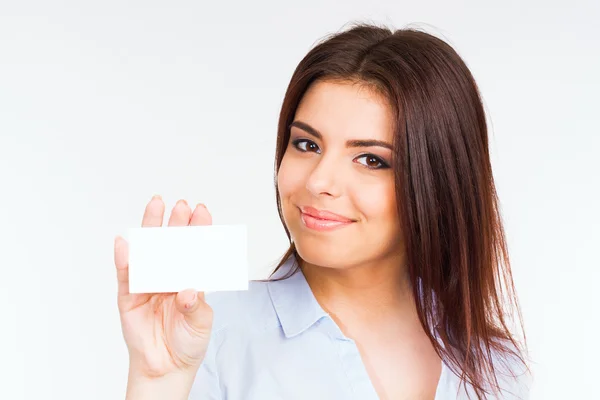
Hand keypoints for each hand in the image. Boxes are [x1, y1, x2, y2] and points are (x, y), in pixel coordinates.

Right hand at [114, 195, 213, 378]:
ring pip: (148, 251)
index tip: (202, 211)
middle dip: (176, 223)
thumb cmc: (188, 341)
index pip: (194, 249)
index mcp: (189, 277)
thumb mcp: (201, 322)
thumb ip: (195, 305)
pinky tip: (125, 243)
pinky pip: (125, 274)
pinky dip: (124, 258)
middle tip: (182, 204)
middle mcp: (168, 275)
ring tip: (155, 206)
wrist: (166, 366)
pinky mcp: (129, 295)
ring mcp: (148, 283)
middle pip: (171, 243)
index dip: (198, 230)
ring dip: (150, 228)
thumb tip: (187, 290)